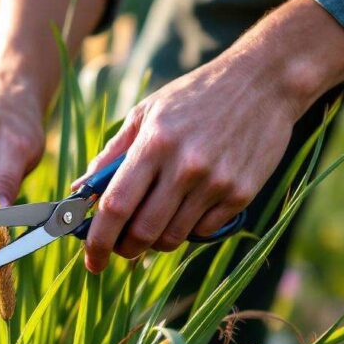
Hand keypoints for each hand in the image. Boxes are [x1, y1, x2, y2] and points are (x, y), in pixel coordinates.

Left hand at [72, 0, 343, 273]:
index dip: (97, 240)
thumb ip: (111, 154)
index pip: (115, 206)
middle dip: (124, 249)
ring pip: (173, 237)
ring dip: (155, 242)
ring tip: (153, 224)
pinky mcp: (241, 194)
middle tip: (121, 246)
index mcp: (154, 144)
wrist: (264, 82)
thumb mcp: (146, 112)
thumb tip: (79, 191)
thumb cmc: (195, 96)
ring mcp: (216, 182)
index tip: (90, 261)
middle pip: (143, 231)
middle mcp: (184, 166)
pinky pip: (203, 231)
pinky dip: (188, 229)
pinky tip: (187, 209)